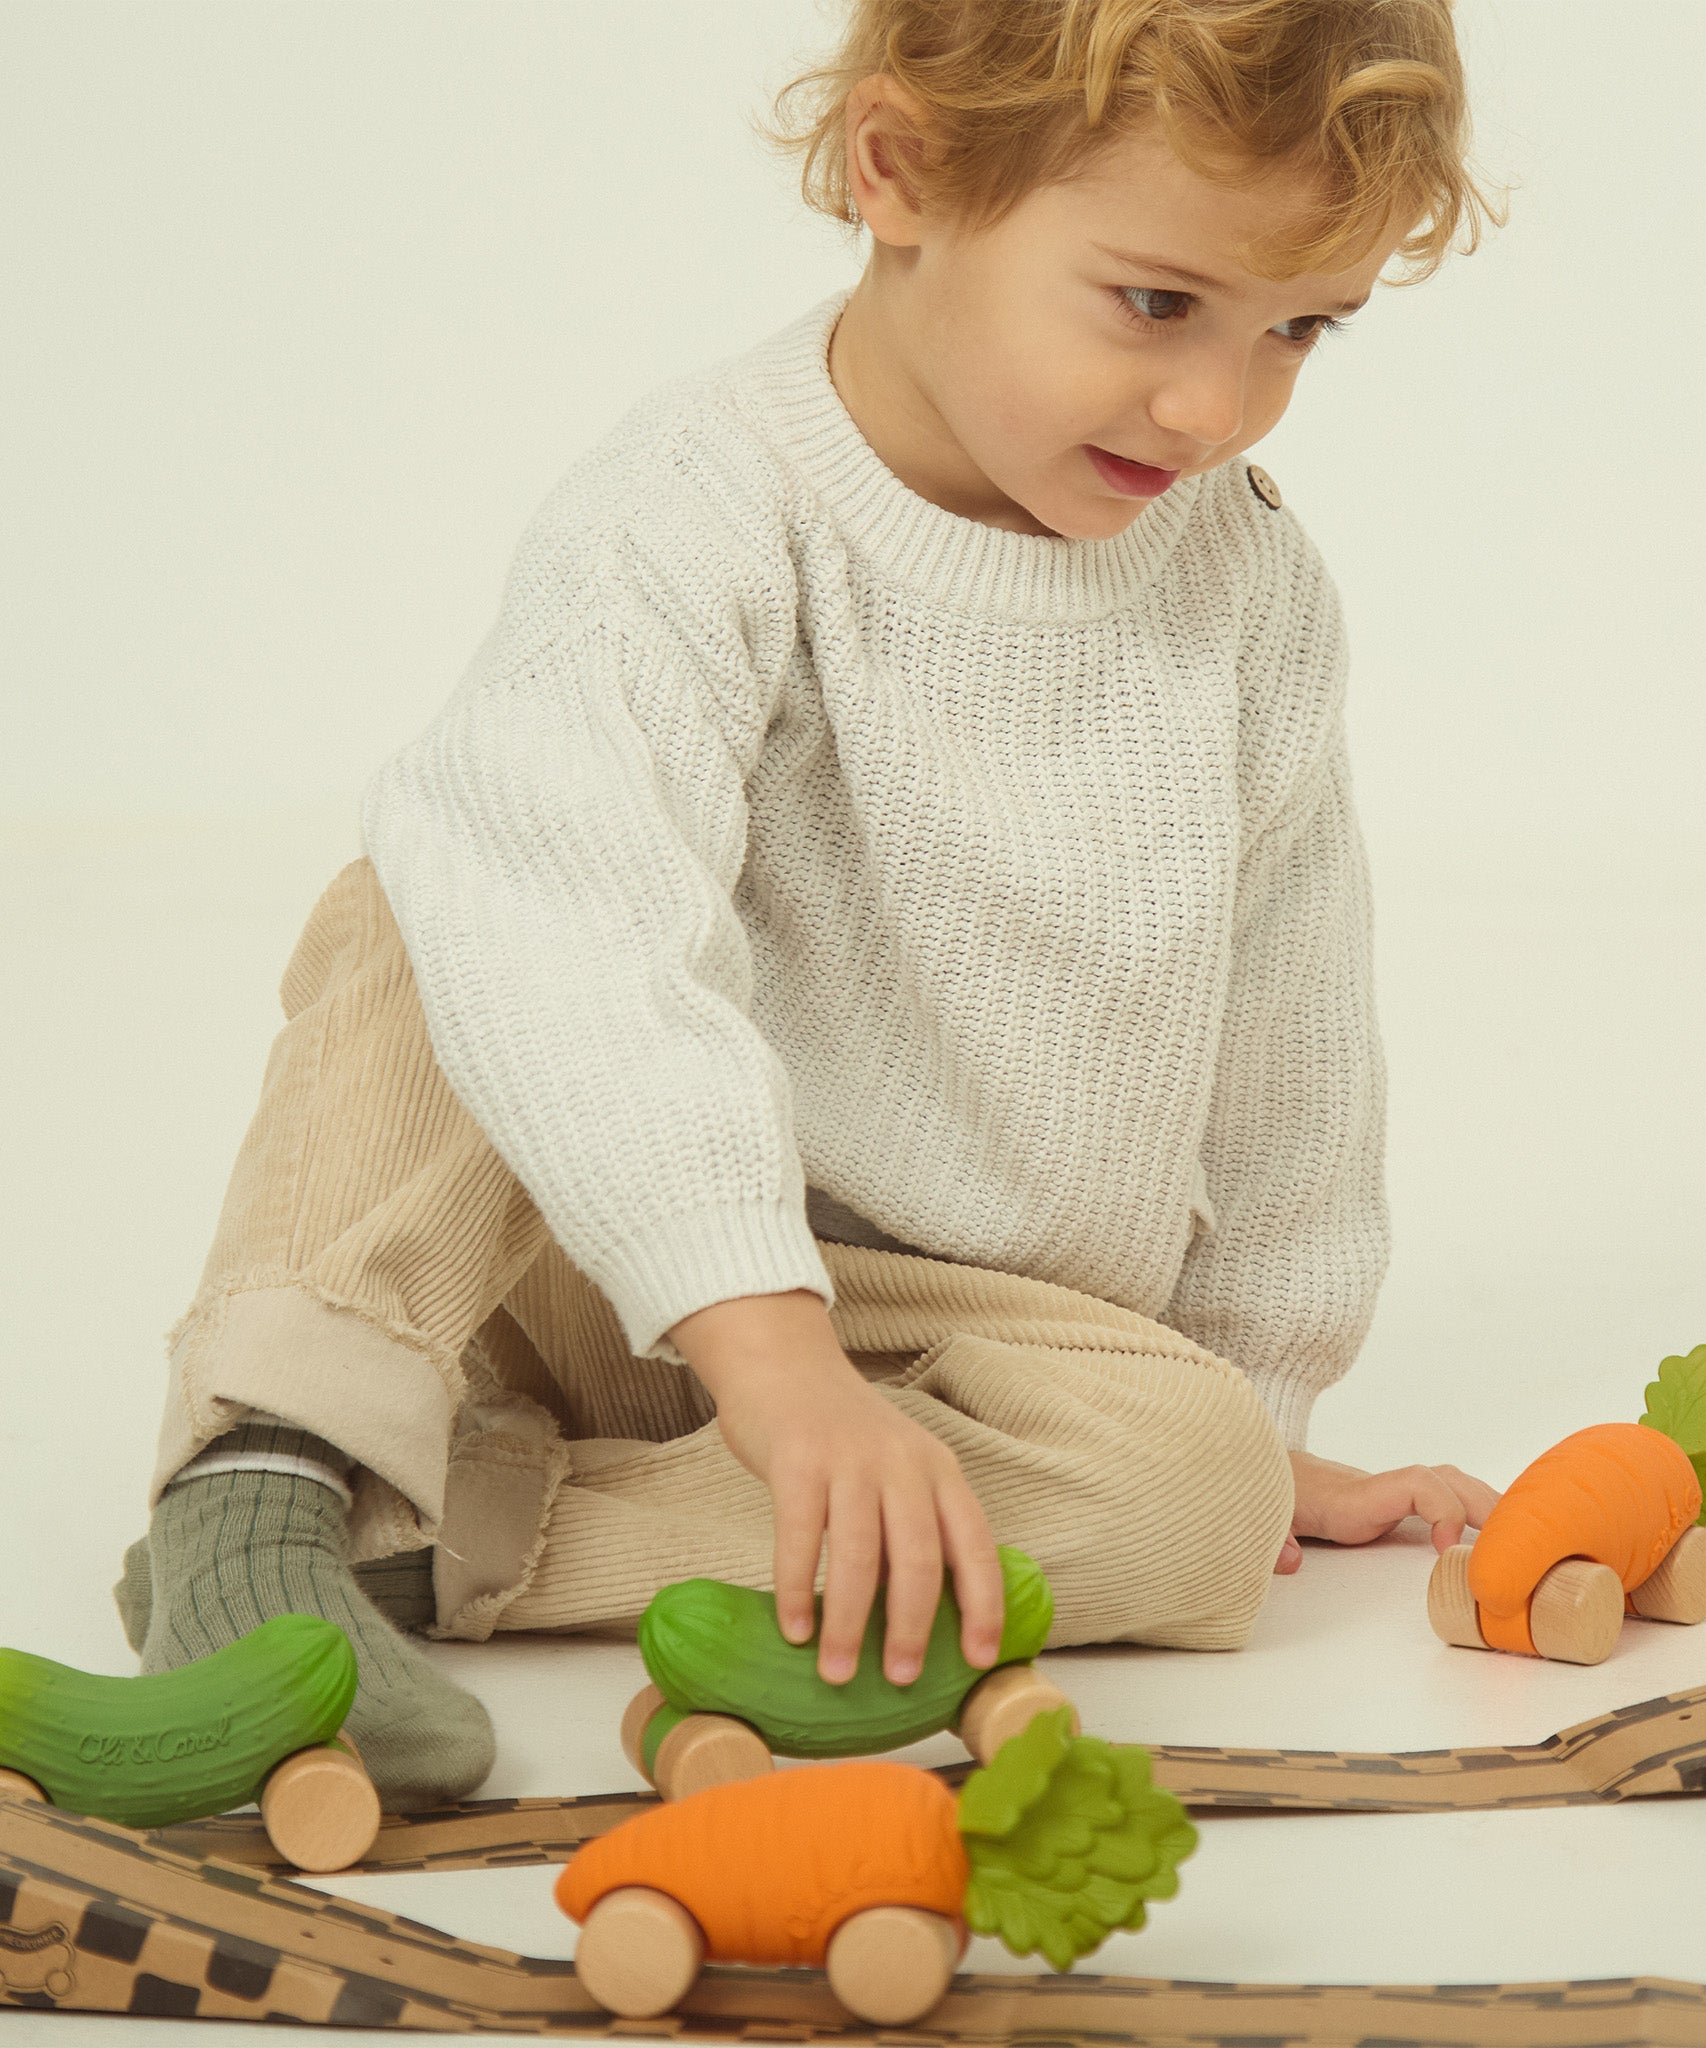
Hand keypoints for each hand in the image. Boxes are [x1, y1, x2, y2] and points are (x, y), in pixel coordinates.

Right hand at [668, 1290, 1005, 1686]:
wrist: (785, 1364)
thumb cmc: (843, 1435)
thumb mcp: (897, 1469)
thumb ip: (911, 1526)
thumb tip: (914, 1620)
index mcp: (939, 1471)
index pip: (975, 1546)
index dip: (983, 1606)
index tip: (977, 1660)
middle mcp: (903, 1464)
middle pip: (919, 1559)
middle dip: (910, 1628)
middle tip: (898, 1678)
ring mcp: (849, 1460)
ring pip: (858, 1556)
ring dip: (848, 1623)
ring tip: (837, 1671)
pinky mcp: (797, 1460)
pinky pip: (799, 1537)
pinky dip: (796, 1590)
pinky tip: (794, 1629)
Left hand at [1273, 1451, 1501, 1575]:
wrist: (1259, 1471)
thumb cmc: (1266, 1497)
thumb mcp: (1264, 1517)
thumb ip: (1273, 1538)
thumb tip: (1288, 1560)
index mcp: (1354, 1497)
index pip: (1415, 1483)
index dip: (1444, 1511)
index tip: (1448, 1552)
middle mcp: (1379, 1490)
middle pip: (1449, 1480)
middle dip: (1489, 1509)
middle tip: (1518, 1549)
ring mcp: (1389, 1495)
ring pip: (1452, 1484)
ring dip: (1491, 1507)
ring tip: (1528, 1541)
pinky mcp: (1391, 1505)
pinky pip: (1444, 1496)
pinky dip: (1476, 1510)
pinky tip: (1501, 1536)